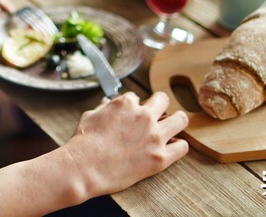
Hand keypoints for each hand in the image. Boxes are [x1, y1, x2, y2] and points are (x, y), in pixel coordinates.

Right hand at [63, 91, 188, 195]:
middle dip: (158, 106)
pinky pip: (182, 147)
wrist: (84, 168)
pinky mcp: (160, 158)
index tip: (131, 117)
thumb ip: (104, 107)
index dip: (133, 107)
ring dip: (175, 122)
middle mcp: (144, 116)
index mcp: (126, 103)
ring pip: (181, 119)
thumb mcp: (90, 115)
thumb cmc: (83, 142)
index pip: (136, 97)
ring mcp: (154, 137)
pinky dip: (178, 146)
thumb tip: (107, 103)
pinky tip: (171, 148)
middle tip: (154, 117)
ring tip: (171, 129)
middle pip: (163, 99)